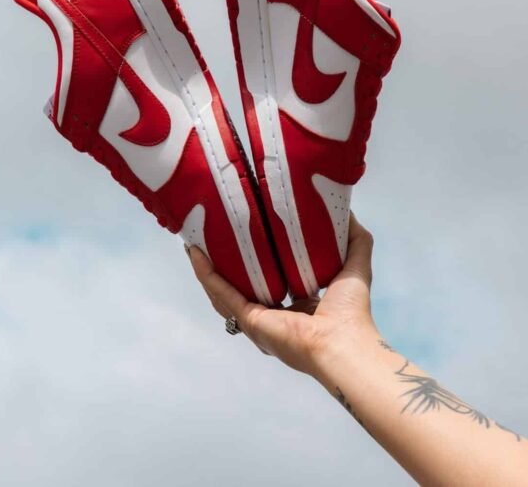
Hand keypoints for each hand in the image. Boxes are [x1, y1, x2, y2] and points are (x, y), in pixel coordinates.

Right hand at [187, 212, 376, 378]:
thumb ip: (354, 238)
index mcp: (297, 308)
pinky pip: (222, 294)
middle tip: (213, 235)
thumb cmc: (352, 310)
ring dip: (208, 269)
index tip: (249, 234)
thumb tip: (346, 210)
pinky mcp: (248, 320)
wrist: (343, 341)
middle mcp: (273, 316)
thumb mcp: (355, 264)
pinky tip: (195, 254)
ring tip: (195, 244)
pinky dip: (206, 275)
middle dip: (226, 263)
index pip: (272, 280)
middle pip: (242, 285)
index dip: (259, 258)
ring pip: (224, 291)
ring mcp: (257, 320)